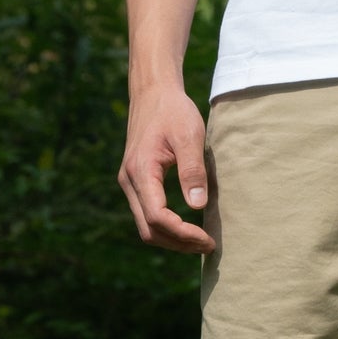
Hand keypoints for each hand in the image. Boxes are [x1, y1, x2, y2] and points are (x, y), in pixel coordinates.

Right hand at [118, 80, 215, 253]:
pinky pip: (147, 215)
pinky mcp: (135, 182)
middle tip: (208, 246)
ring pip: (145, 226)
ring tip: (200, 242)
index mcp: (141, 171)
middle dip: (178, 243)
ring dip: (172, 239)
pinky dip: (166, 227)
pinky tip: (187, 227)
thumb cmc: (173, 111)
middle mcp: (129, 181)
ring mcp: (129, 183)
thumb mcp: (189, 135)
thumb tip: (197, 206)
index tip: (208, 238)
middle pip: (148, 229)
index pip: (158, 217)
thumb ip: (192, 170)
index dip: (183, 233)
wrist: (152, 92)